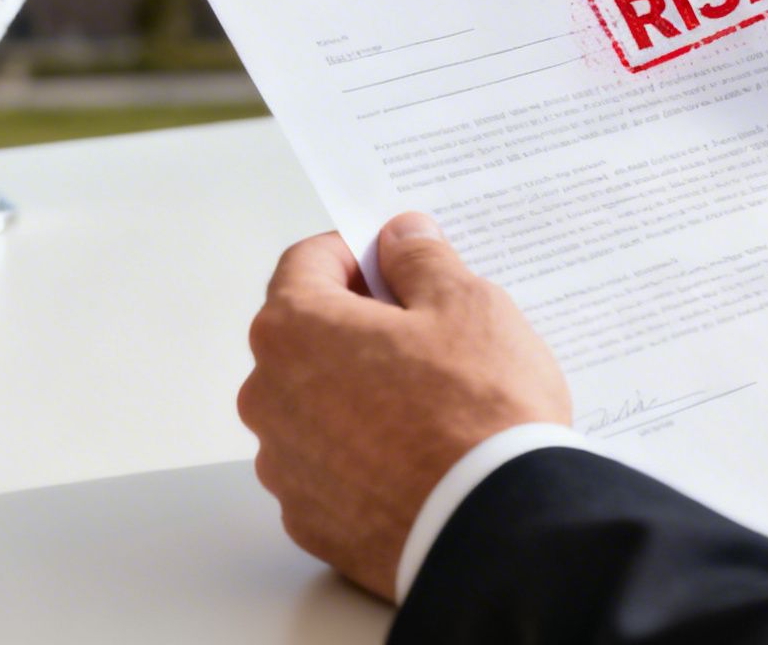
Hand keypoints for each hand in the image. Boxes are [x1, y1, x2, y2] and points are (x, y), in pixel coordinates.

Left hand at [237, 212, 570, 600]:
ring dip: (358, 392)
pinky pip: (330, 467)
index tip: (396, 261)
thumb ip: (422, 260)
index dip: (357, 252)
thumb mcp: (468, 305)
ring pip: (316, 404)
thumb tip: (399, 238)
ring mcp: (285, 466)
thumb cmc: (480, 411)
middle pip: (307, 337)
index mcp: (295, 330)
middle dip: (360, 326)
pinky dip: (363, 454)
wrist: (497, 528)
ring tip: (432, 405)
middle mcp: (270, 397)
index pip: (307, 262)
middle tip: (429, 335)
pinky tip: (419, 456)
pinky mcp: (310, 520)